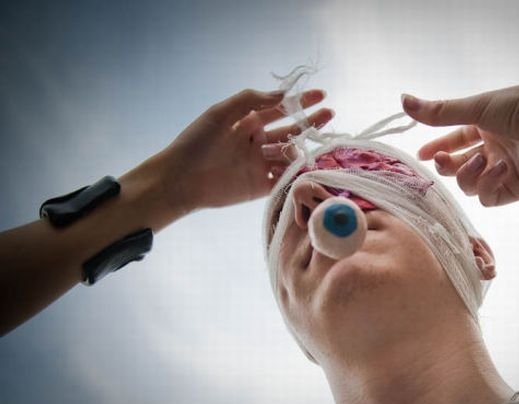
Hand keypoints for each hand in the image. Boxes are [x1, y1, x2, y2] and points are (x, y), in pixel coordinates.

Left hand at [158, 88, 332, 211]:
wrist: (180, 180)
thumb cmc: (196, 143)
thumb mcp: (221, 113)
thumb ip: (250, 100)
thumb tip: (281, 96)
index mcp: (247, 122)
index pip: (280, 109)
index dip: (301, 102)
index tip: (321, 94)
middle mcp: (257, 142)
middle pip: (291, 130)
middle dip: (311, 122)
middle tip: (331, 113)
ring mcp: (260, 164)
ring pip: (290, 154)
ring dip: (302, 148)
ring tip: (312, 145)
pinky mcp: (261, 186)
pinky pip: (285, 179)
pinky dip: (297, 173)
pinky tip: (308, 166)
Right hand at [402, 79, 518, 206]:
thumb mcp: (474, 108)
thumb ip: (438, 112)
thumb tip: (402, 100)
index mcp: (485, 126)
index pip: (453, 141)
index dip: (436, 149)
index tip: (420, 155)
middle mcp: (493, 149)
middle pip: (457, 167)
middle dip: (446, 165)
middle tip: (440, 160)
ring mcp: (503, 171)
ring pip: (469, 185)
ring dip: (468, 174)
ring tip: (482, 160)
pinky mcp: (515, 188)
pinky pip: (488, 197)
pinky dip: (488, 185)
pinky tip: (501, 169)